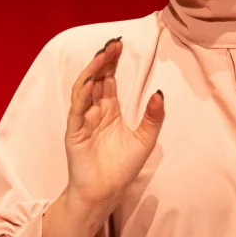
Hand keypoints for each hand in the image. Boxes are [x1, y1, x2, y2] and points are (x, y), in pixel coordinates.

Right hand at [64, 37, 164, 209]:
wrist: (105, 193)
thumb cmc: (121, 169)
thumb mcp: (145, 140)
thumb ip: (154, 117)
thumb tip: (160, 92)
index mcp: (110, 110)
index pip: (109, 80)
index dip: (113, 63)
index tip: (120, 45)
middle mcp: (94, 111)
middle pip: (97, 79)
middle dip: (104, 61)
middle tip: (113, 43)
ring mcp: (83, 120)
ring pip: (85, 89)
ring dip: (92, 72)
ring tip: (103, 56)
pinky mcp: (75, 132)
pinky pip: (77, 109)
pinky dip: (83, 95)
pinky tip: (91, 82)